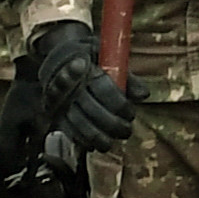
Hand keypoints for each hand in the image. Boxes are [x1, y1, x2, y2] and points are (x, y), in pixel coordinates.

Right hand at [21, 20, 137, 168]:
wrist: (58, 56)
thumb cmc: (88, 54)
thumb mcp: (107, 53)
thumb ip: (126, 75)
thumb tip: (143, 95)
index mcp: (84, 66)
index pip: (103, 90)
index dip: (120, 105)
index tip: (130, 113)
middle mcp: (70, 85)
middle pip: (93, 111)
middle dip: (114, 125)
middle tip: (127, 129)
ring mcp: (60, 101)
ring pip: (81, 125)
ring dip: (100, 137)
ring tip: (113, 140)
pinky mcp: (55, 113)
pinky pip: (68, 132)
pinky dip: (83, 141)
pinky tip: (95, 144)